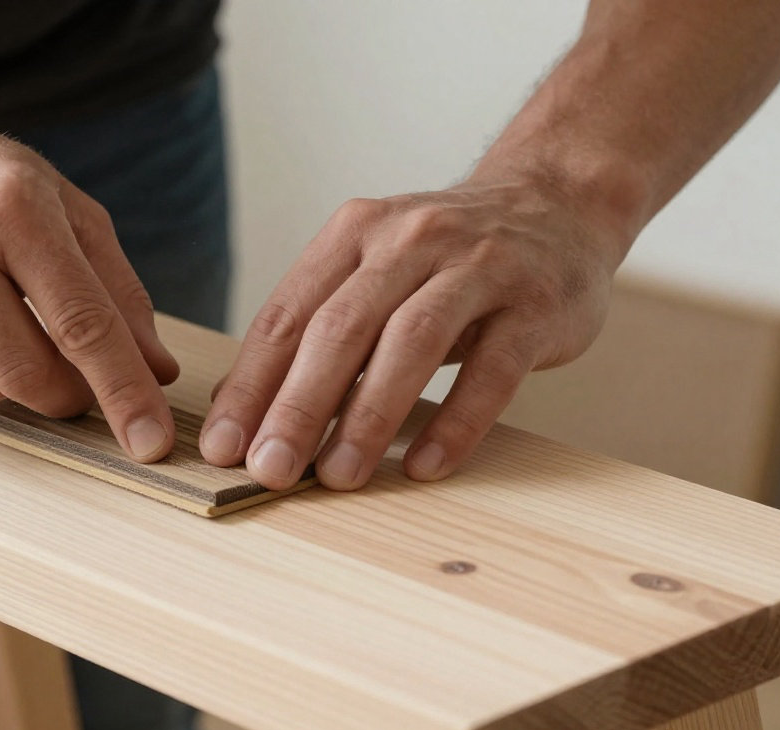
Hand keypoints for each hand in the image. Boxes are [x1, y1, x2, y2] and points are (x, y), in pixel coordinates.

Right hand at [0, 108, 179, 461]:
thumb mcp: (62, 205)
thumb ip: (117, 288)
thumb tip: (156, 371)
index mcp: (12, 206)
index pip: (82, 321)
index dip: (123, 389)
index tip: (151, 442)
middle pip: (28, 373)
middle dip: (68, 394)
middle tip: (76, 379)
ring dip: (8, 381)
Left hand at [200, 176, 627, 489]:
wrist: (557, 203)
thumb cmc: (446, 259)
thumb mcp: (374, 274)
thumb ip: (319, 332)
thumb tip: (247, 412)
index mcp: (354, 234)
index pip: (287, 316)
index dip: (251, 385)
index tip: (222, 446)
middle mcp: (409, 240)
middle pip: (340, 328)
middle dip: (297, 406)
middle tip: (269, 469)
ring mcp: (477, 267)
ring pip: (411, 342)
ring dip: (368, 416)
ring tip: (338, 476)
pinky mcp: (535, 303)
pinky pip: (492, 369)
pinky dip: (456, 421)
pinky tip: (425, 466)